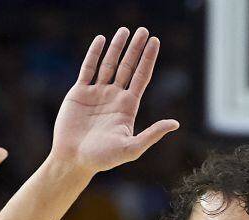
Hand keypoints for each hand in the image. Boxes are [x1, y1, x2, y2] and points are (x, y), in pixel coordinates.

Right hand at [50, 27, 178, 174]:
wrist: (73, 160)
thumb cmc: (102, 158)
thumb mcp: (131, 148)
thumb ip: (152, 134)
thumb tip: (175, 123)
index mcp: (127, 107)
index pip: (141, 76)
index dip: (148, 58)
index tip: (155, 41)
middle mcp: (113, 97)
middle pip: (127, 66)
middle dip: (135, 48)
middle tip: (143, 30)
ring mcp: (96, 93)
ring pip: (108, 64)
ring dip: (116, 47)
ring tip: (124, 30)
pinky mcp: (78, 93)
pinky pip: (87, 69)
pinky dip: (93, 54)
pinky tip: (100, 40)